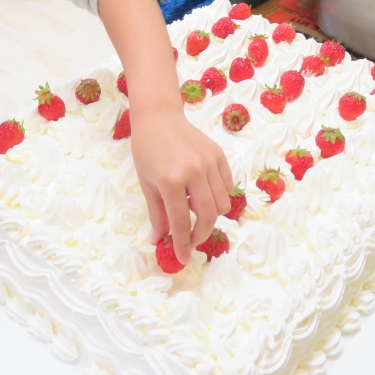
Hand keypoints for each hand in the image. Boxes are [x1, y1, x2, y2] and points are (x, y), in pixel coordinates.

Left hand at [131, 110, 232, 263]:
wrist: (159, 117)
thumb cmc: (146, 149)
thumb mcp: (147, 183)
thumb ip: (157, 214)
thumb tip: (159, 241)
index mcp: (171, 180)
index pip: (182, 221)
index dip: (183, 243)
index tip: (183, 258)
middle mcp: (194, 171)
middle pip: (208, 216)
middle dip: (201, 234)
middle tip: (191, 241)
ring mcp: (209, 162)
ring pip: (222, 203)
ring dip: (211, 216)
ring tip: (194, 212)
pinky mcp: (219, 155)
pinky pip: (227, 186)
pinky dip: (219, 197)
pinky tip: (204, 195)